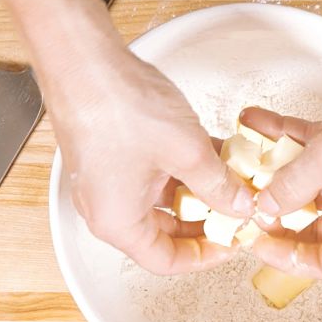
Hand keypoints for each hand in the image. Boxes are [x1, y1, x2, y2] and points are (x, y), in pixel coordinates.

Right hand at [48, 49, 254, 273]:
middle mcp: (107, 206)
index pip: (166, 261)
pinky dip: (181, 169)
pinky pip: (151, 173)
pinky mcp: (111, 153)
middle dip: (204, 220)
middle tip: (236, 210)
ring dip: (196, 190)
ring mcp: (107, 179)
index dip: (205, 256)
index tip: (230, 242)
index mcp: (117, 221)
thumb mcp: (186, 152)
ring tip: (230, 178)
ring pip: (160, 199)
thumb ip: (219, 184)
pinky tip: (210, 152)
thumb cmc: (116, 106)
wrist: (83, 60)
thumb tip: (238, 205)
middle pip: (163, 232)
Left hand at [241, 58, 321, 278]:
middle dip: (276, 209)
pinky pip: (316, 148)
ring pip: (310, 179)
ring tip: (244, 149)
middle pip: (312, 224)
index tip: (256, 239)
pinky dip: (289, 137)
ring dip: (276, 164)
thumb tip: (265, 207)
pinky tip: (260, 120)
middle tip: (245, 196)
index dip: (286, 258)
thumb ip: (292, 186)